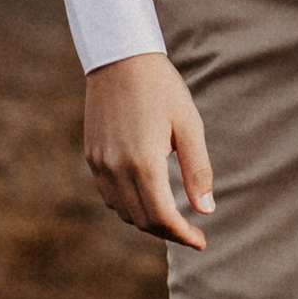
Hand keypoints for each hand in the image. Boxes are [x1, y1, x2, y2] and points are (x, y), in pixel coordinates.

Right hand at [83, 51, 214, 247]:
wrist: (120, 57)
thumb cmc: (161, 88)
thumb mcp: (189, 125)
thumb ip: (198, 170)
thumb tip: (206, 210)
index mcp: (144, 162)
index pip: (162, 217)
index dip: (182, 235)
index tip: (200, 242)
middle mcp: (116, 168)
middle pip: (142, 220)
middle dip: (168, 232)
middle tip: (191, 232)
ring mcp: (99, 163)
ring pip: (123, 212)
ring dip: (147, 221)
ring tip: (172, 216)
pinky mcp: (91, 155)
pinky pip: (109, 195)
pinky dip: (128, 206)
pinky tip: (146, 197)